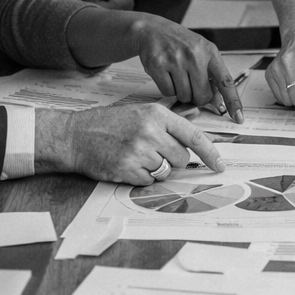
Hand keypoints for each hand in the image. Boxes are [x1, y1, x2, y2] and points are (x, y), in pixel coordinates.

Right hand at [38, 103, 224, 181]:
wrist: (75, 135)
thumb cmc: (109, 123)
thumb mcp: (140, 112)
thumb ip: (169, 121)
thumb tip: (196, 128)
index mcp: (157, 115)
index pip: (194, 136)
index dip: (211, 153)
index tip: (220, 165)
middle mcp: (151, 132)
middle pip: (182, 158)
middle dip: (172, 160)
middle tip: (154, 152)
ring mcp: (139, 152)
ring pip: (165, 171)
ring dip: (155, 169)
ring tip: (136, 156)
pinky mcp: (127, 169)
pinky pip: (149, 182)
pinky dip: (141, 178)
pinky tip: (127, 164)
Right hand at [133, 17, 241, 120]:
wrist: (152, 30)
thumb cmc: (180, 44)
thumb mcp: (201, 53)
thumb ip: (212, 75)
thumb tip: (218, 103)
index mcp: (210, 52)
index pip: (225, 81)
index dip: (233, 101)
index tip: (239, 117)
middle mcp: (194, 55)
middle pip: (202, 96)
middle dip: (198, 98)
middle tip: (192, 86)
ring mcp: (175, 60)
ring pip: (184, 96)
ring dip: (182, 93)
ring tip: (177, 77)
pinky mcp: (157, 64)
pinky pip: (168, 92)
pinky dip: (168, 90)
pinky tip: (166, 75)